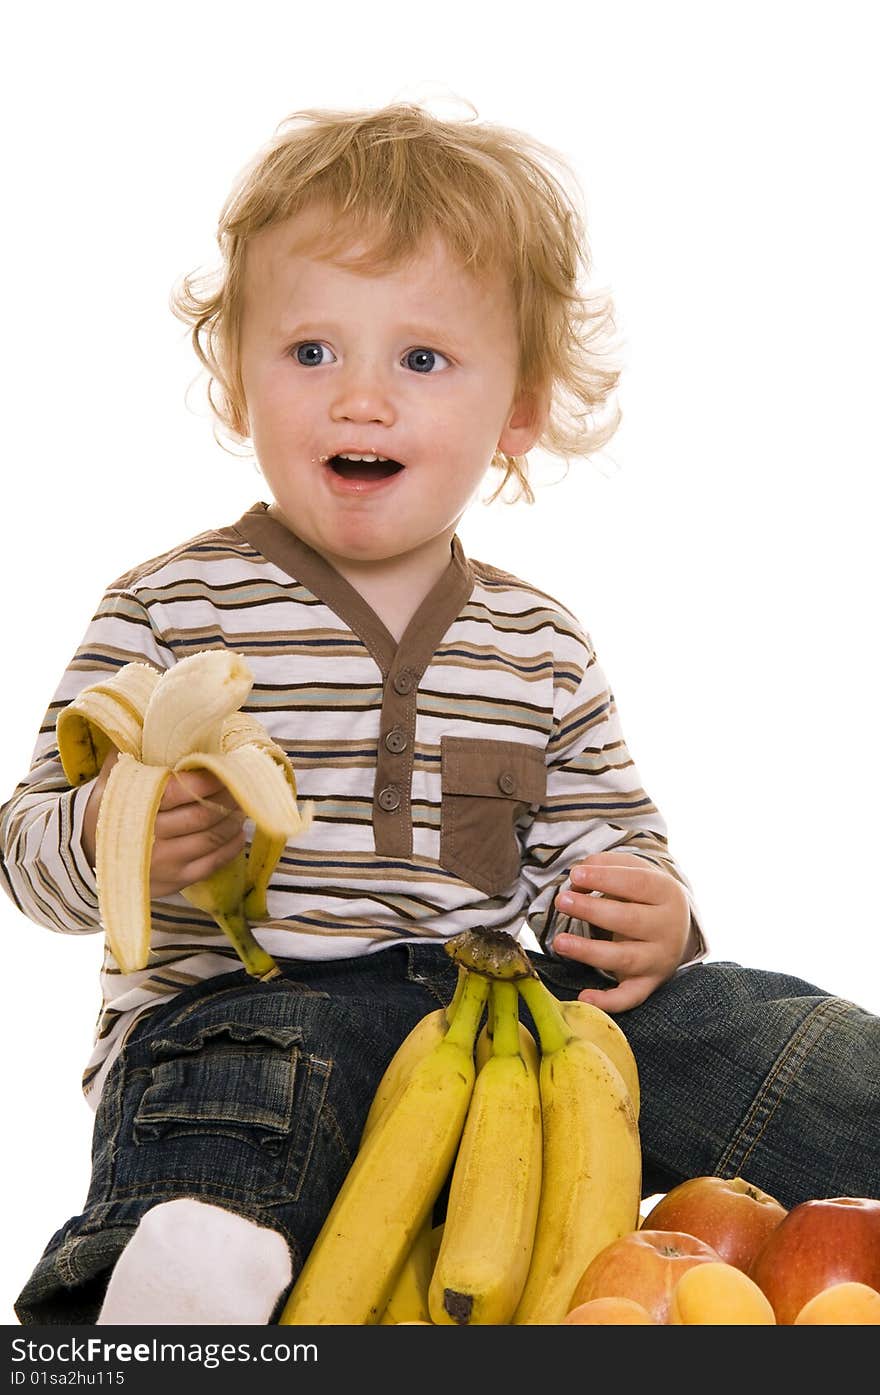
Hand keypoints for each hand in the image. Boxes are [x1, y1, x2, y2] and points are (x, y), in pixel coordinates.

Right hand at [82, 754, 245, 896]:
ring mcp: (165, 863)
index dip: (207, 779)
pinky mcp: (176, 880)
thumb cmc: (108, 809)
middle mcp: (151, 838)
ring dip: (233, 820)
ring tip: (242, 804)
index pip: (180, 792)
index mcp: (137, 808)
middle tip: (242, 784)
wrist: (87, 855)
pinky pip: (213, 863)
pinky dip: (230, 846)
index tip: (224, 767)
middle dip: (228, 798)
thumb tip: (154, 721)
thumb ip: (131, 753)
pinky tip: (235, 831)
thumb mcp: (112, 779)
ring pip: (212, 839)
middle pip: (203, 816)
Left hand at [551, 850, 691, 1011]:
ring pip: (625, 959)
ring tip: (559, 942)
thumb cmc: (643, 893)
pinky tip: (584, 996)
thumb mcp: (632, 871)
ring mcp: (659, 959)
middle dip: (592, 911)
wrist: (675, 927)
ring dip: (590, 951)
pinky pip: (630, 997)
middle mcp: (668, 928)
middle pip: (630, 920)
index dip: (606, 878)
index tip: (575, 874)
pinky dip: (609, 1002)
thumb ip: (605, 866)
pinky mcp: (649, 984)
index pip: (638, 883)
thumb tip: (577, 878)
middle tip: (561, 900)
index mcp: (667, 893)